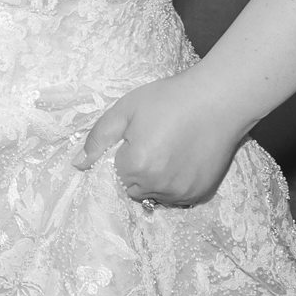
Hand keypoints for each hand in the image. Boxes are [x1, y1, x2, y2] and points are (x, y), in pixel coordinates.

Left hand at [73, 69, 254, 209]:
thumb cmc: (169, 100)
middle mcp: (159, 186)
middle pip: (131, 189)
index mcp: (137, 166)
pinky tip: (183, 158)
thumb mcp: (125, 110)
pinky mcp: (201, 193)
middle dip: (134, 171)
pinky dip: (174, 183)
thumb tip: (78, 165)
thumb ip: (98, 139)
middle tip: (152, 141)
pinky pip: (176, 196)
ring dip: (154, 180)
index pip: (112, 175)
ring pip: (154, 194)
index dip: (120, 155)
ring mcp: (182, 193)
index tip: (134, 138)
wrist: (218, 100)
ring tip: (169, 148)